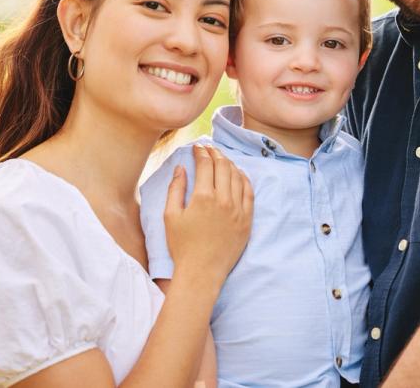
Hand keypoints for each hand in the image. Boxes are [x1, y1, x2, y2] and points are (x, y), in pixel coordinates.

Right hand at [164, 145, 252, 285]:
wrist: (202, 272)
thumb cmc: (182, 246)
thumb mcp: (171, 216)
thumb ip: (175, 188)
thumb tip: (181, 168)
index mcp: (203, 197)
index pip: (206, 165)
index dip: (201, 152)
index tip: (197, 147)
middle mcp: (224, 200)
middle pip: (223, 166)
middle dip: (215, 153)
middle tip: (209, 149)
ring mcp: (238, 210)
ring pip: (237, 176)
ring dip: (229, 163)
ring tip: (222, 159)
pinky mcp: (247, 219)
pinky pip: (249, 192)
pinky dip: (244, 178)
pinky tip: (238, 174)